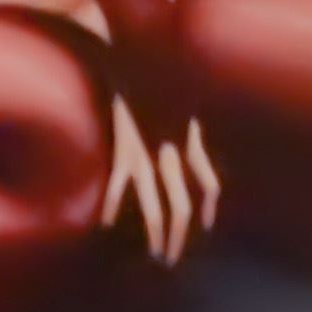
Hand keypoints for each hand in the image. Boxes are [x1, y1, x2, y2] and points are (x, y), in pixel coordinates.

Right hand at [96, 48, 224, 267]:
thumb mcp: (188, 98)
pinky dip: (111, 207)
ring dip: (154, 234)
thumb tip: (196, 142)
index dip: (207, 211)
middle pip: (181, 206)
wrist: (139, 52)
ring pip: (153, 205)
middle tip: (171, 260)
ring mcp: (146, 153)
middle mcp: (172, 152)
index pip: (207, 185)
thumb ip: (192, 124)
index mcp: (191, 140)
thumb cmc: (164, 72)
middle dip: (178, 237)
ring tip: (150, 253)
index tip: (204, 230)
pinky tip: (104, 224)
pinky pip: (116, 186)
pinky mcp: (121, 148)